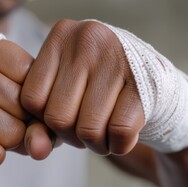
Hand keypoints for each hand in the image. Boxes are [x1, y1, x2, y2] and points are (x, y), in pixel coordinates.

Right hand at [0, 26, 55, 181]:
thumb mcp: (1, 84)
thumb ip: (31, 104)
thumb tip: (49, 141)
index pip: (28, 73)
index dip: (31, 95)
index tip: (20, 100)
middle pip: (22, 104)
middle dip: (23, 120)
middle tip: (7, 120)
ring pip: (12, 132)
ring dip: (8, 140)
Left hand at [21, 19, 144, 155]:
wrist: (156, 84)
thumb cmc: (100, 89)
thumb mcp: (65, 92)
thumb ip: (42, 120)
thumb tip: (37, 151)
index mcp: (61, 35)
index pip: (31, 99)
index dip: (45, 121)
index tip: (64, 117)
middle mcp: (88, 38)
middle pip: (57, 117)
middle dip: (71, 137)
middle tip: (85, 131)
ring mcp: (118, 57)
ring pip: (87, 129)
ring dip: (95, 145)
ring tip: (103, 134)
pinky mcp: (145, 82)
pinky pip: (119, 132)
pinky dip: (119, 146)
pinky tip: (122, 136)